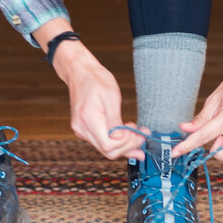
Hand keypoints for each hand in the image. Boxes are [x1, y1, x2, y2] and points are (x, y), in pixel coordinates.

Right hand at [40, 27, 142, 159]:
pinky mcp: (84, 129)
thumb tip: (123, 139)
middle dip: (128, 146)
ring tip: (138, 136)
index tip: (137, 133)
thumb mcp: (112, 97)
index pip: (108, 146)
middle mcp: (82, 128)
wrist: (80, 71)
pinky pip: (101, 141)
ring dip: (123, 145)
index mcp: (88, 119)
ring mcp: (81, 130)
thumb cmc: (96, 79)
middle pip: (107, 151)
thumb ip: (116, 122)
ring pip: (105, 148)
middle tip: (142, 136)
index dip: (126, 143)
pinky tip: (126, 135)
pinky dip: (115, 141)